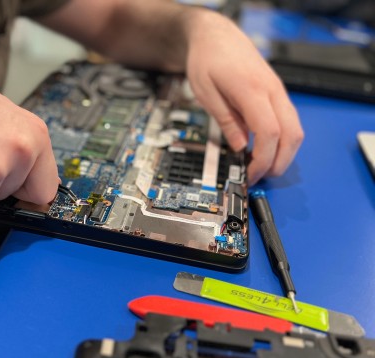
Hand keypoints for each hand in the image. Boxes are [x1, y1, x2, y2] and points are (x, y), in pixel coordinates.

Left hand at [184, 10, 303, 183]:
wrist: (216, 36)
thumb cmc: (207, 60)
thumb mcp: (206, 93)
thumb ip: (226, 121)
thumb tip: (240, 148)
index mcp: (252, 90)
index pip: (269, 132)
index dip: (263, 159)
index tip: (250, 174)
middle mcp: (272, 90)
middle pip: (292, 134)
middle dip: (280, 162)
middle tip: (259, 177)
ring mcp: (278, 90)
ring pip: (295, 129)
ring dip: (284, 153)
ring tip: (262, 167)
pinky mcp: (277, 93)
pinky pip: (288, 121)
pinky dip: (282, 140)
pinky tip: (265, 149)